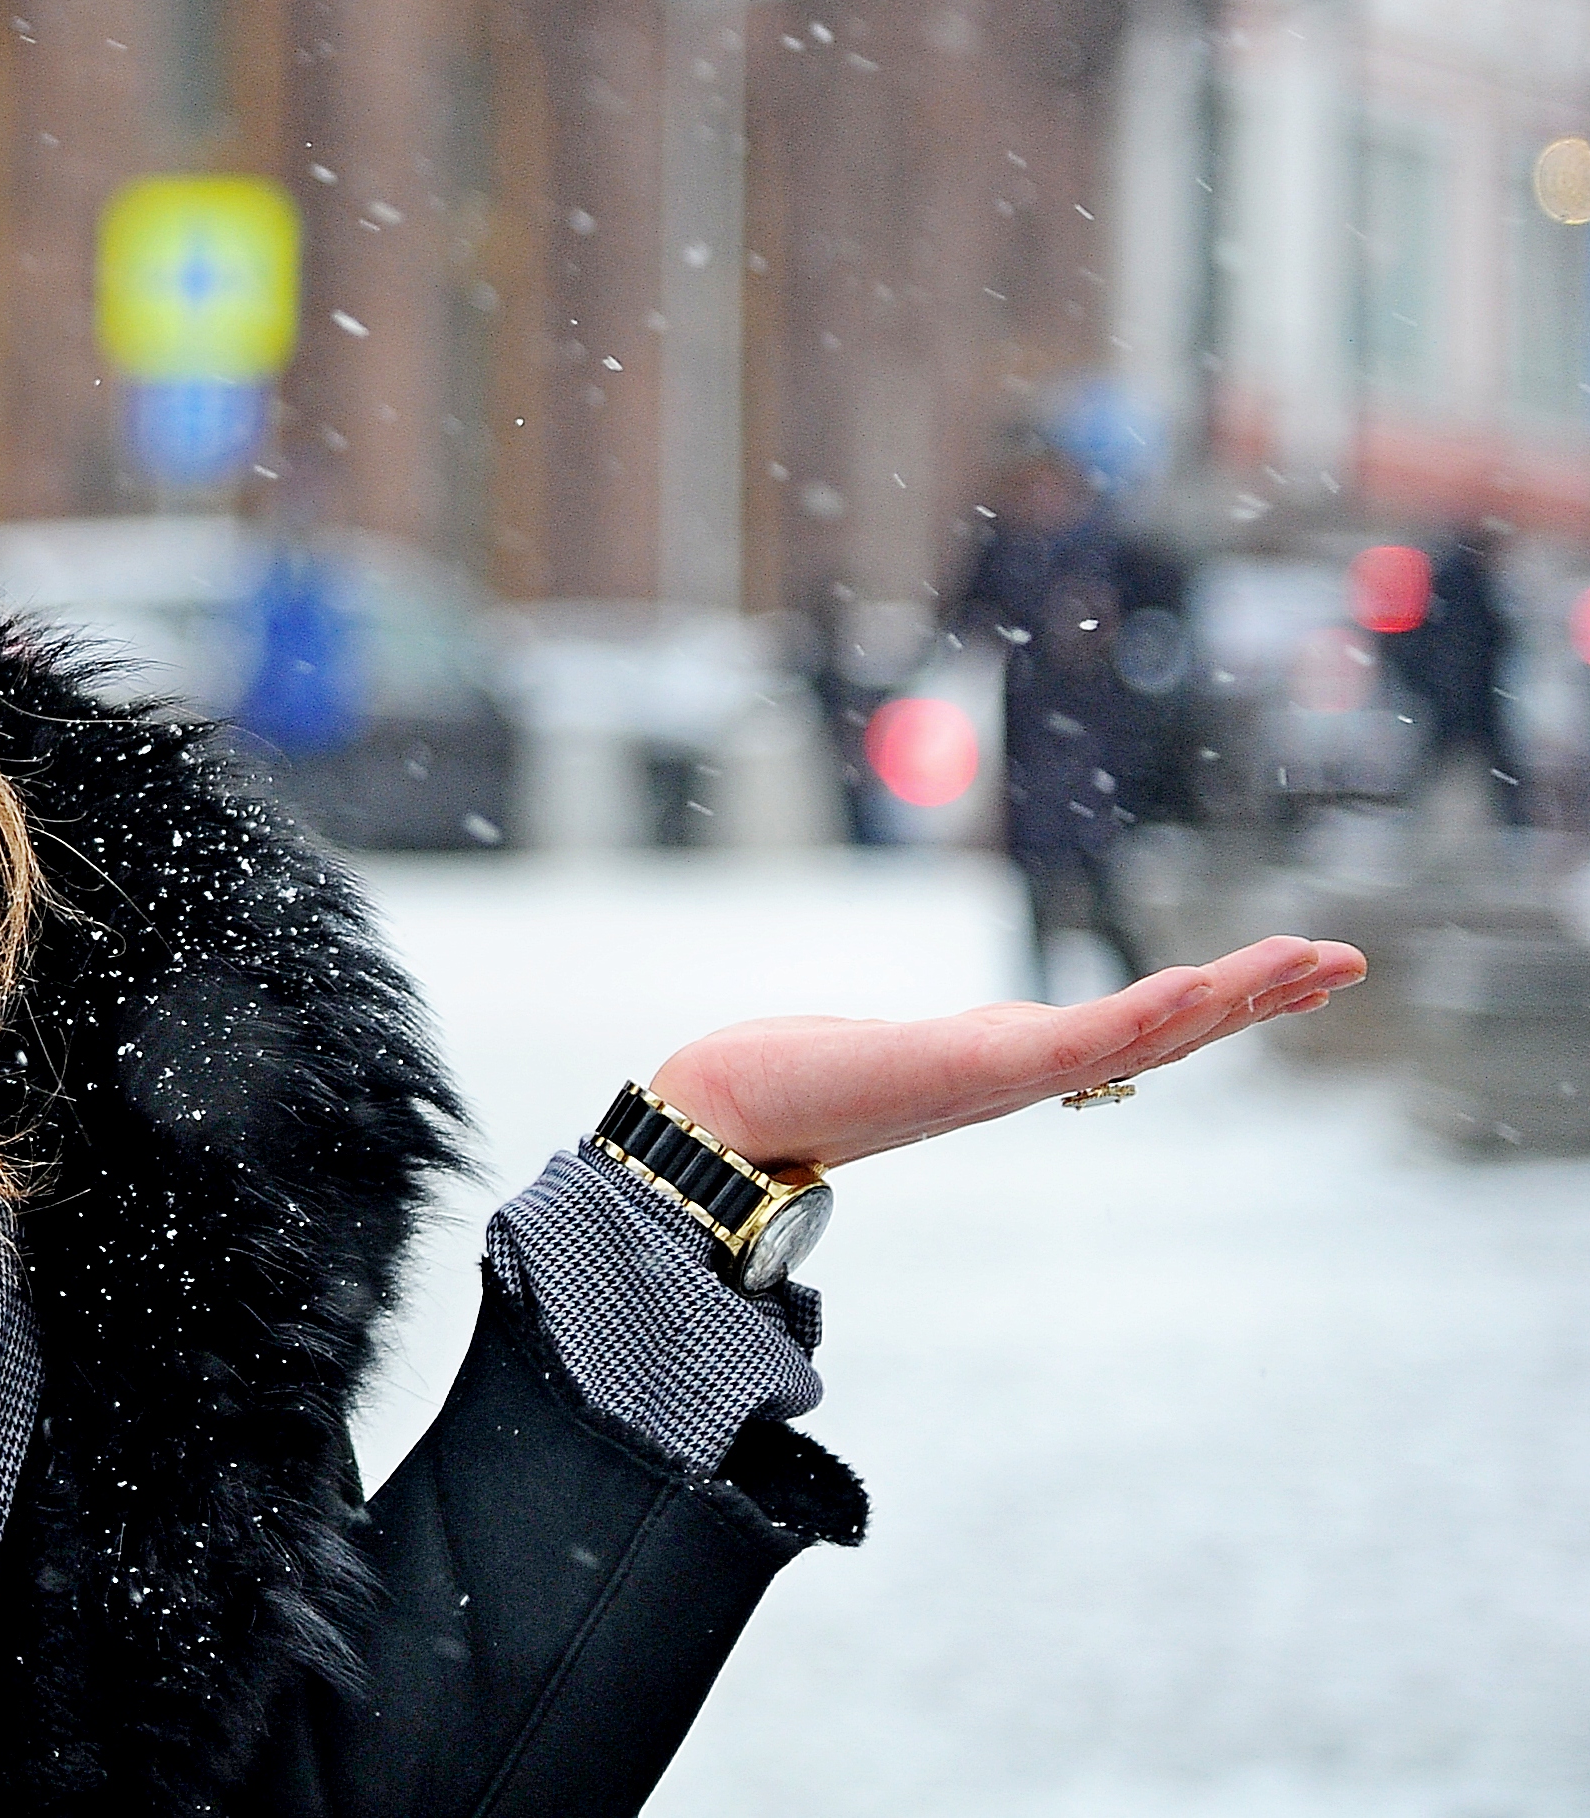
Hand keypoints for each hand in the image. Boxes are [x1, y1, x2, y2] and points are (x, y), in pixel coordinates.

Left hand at [645, 934, 1364, 1170]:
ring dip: (1232, 995)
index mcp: (1022, 1061)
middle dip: (1262, 995)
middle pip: (1171, 1030)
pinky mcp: (977, 1067)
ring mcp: (1011, 1075)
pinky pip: (1081, 1037)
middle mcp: (1031, 1073)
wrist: (731, 1120)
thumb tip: (983, 1050)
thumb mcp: (907, 1052)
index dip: (1226, 1000)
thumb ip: (957, 1053)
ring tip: (1307, 957)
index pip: (1145, 1026)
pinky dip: (1144, 1010)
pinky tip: (1197, 981)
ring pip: (1147, 1029)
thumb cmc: (800, 1084)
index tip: (1301, 970)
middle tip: (1348, 959)